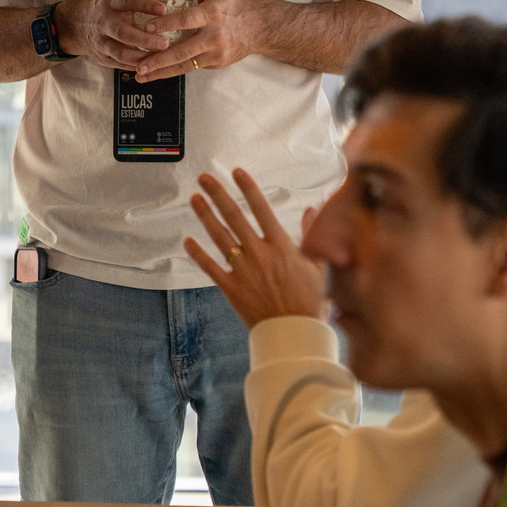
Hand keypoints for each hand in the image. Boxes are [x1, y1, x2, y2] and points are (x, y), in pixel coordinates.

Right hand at [52, 0, 172, 70]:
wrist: (73, 24)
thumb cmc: (102, 8)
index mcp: (107, 1)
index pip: (125, 1)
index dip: (144, 5)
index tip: (163, 9)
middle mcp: (102, 21)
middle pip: (123, 32)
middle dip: (145, 39)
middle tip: (165, 43)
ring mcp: (100, 41)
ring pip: (121, 52)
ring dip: (142, 57)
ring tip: (160, 58)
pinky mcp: (101, 57)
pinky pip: (119, 64)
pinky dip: (136, 66)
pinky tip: (151, 66)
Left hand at [134, 0, 255, 80]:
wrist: (259, 27)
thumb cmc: (233, 6)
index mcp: (212, 15)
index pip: (186, 20)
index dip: (166, 24)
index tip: (147, 27)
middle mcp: (214, 36)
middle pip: (183, 50)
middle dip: (159, 59)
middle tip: (139, 64)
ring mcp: (215, 53)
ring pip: (185, 65)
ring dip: (162, 72)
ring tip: (141, 76)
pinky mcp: (216, 64)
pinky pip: (191, 67)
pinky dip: (173, 71)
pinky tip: (156, 74)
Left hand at [182, 168, 325, 328]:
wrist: (296, 334)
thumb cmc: (310, 301)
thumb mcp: (318, 266)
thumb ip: (312, 236)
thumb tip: (312, 210)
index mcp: (282, 246)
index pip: (262, 209)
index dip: (248, 189)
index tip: (236, 172)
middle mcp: (260, 254)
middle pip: (235, 217)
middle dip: (218, 194)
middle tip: (204, 178)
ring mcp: (243, 270)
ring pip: (220, 237)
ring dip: (205, 216)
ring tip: (194, 199)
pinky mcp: (231, 288)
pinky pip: (211, 267)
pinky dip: (198, 254)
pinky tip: (187, 240)